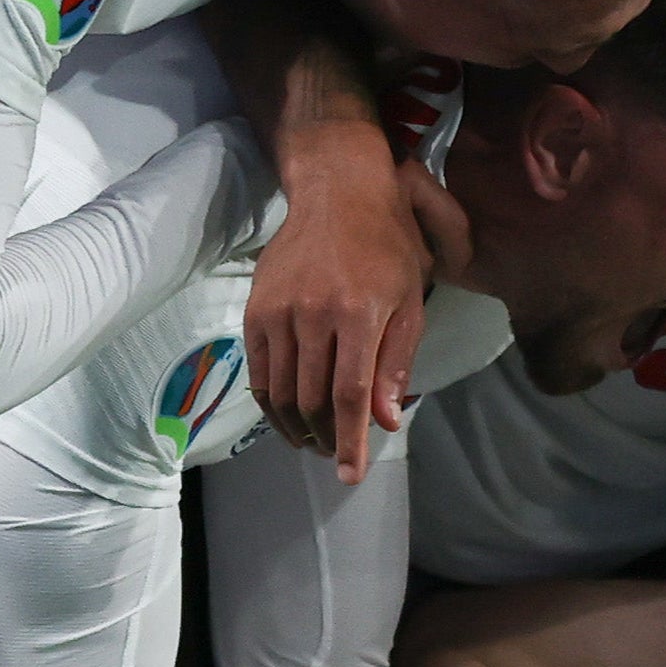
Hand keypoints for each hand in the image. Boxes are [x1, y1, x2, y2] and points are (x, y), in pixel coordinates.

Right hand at [244, 136, 435, 482]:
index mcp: (358, 313)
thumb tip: (386, 420)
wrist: (337, 191)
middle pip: (312, 401)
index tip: (350, 475)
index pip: (349, 396)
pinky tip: (288, 414)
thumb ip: (396, 362)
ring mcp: (278, 312)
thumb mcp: (410, 300)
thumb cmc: (388, 245)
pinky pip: (259, 372)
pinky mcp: (255, 310)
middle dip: (324, 439)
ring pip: (281, 393)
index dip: (349, 442)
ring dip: (297, 428)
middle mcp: (313, 314)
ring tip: (314, 441)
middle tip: (336, 453)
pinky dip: (272, 403)